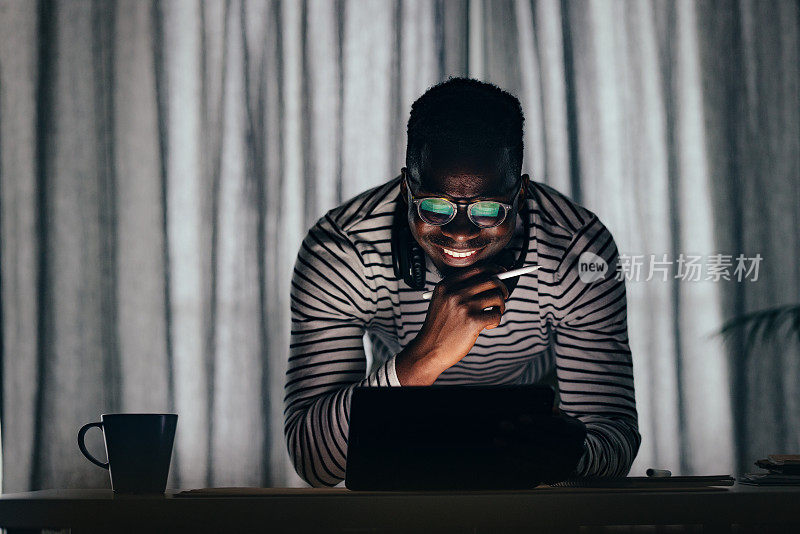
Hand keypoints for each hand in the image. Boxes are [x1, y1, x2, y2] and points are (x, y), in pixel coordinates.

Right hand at [398, 264, 508, 381]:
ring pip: (497, 297)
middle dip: (502, 288)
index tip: (501, 272)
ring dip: (500, 306)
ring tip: (493, 313)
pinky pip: (496, 315)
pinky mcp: (472, 321)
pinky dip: (496, 321)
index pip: (477, 269)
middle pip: (491, 281)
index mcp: (447, 285)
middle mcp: (455, 293)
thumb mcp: (441, 301)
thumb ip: (459, 290)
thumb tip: (489, 281)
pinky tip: (486, 326)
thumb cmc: (438, 328)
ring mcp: (464, 306)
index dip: (493, 269)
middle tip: (503, 296)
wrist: (429, 350)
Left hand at [492, 413, 586, 483]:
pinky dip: (516, 462)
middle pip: (546, 442)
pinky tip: (504, 454)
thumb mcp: (561, 419)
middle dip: (523, 433)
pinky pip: (532, 470)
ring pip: (537, 457)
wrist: (577, 458)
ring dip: (515, 449)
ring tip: (498, 440)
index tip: (520, 417)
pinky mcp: (553, 477)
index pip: (558, 425)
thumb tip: (527, 404)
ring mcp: (565, 466)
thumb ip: (548, 413)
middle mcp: (575, 450)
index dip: (539, 421)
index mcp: (578, 431)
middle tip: (503, 425)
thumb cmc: (561, 431)